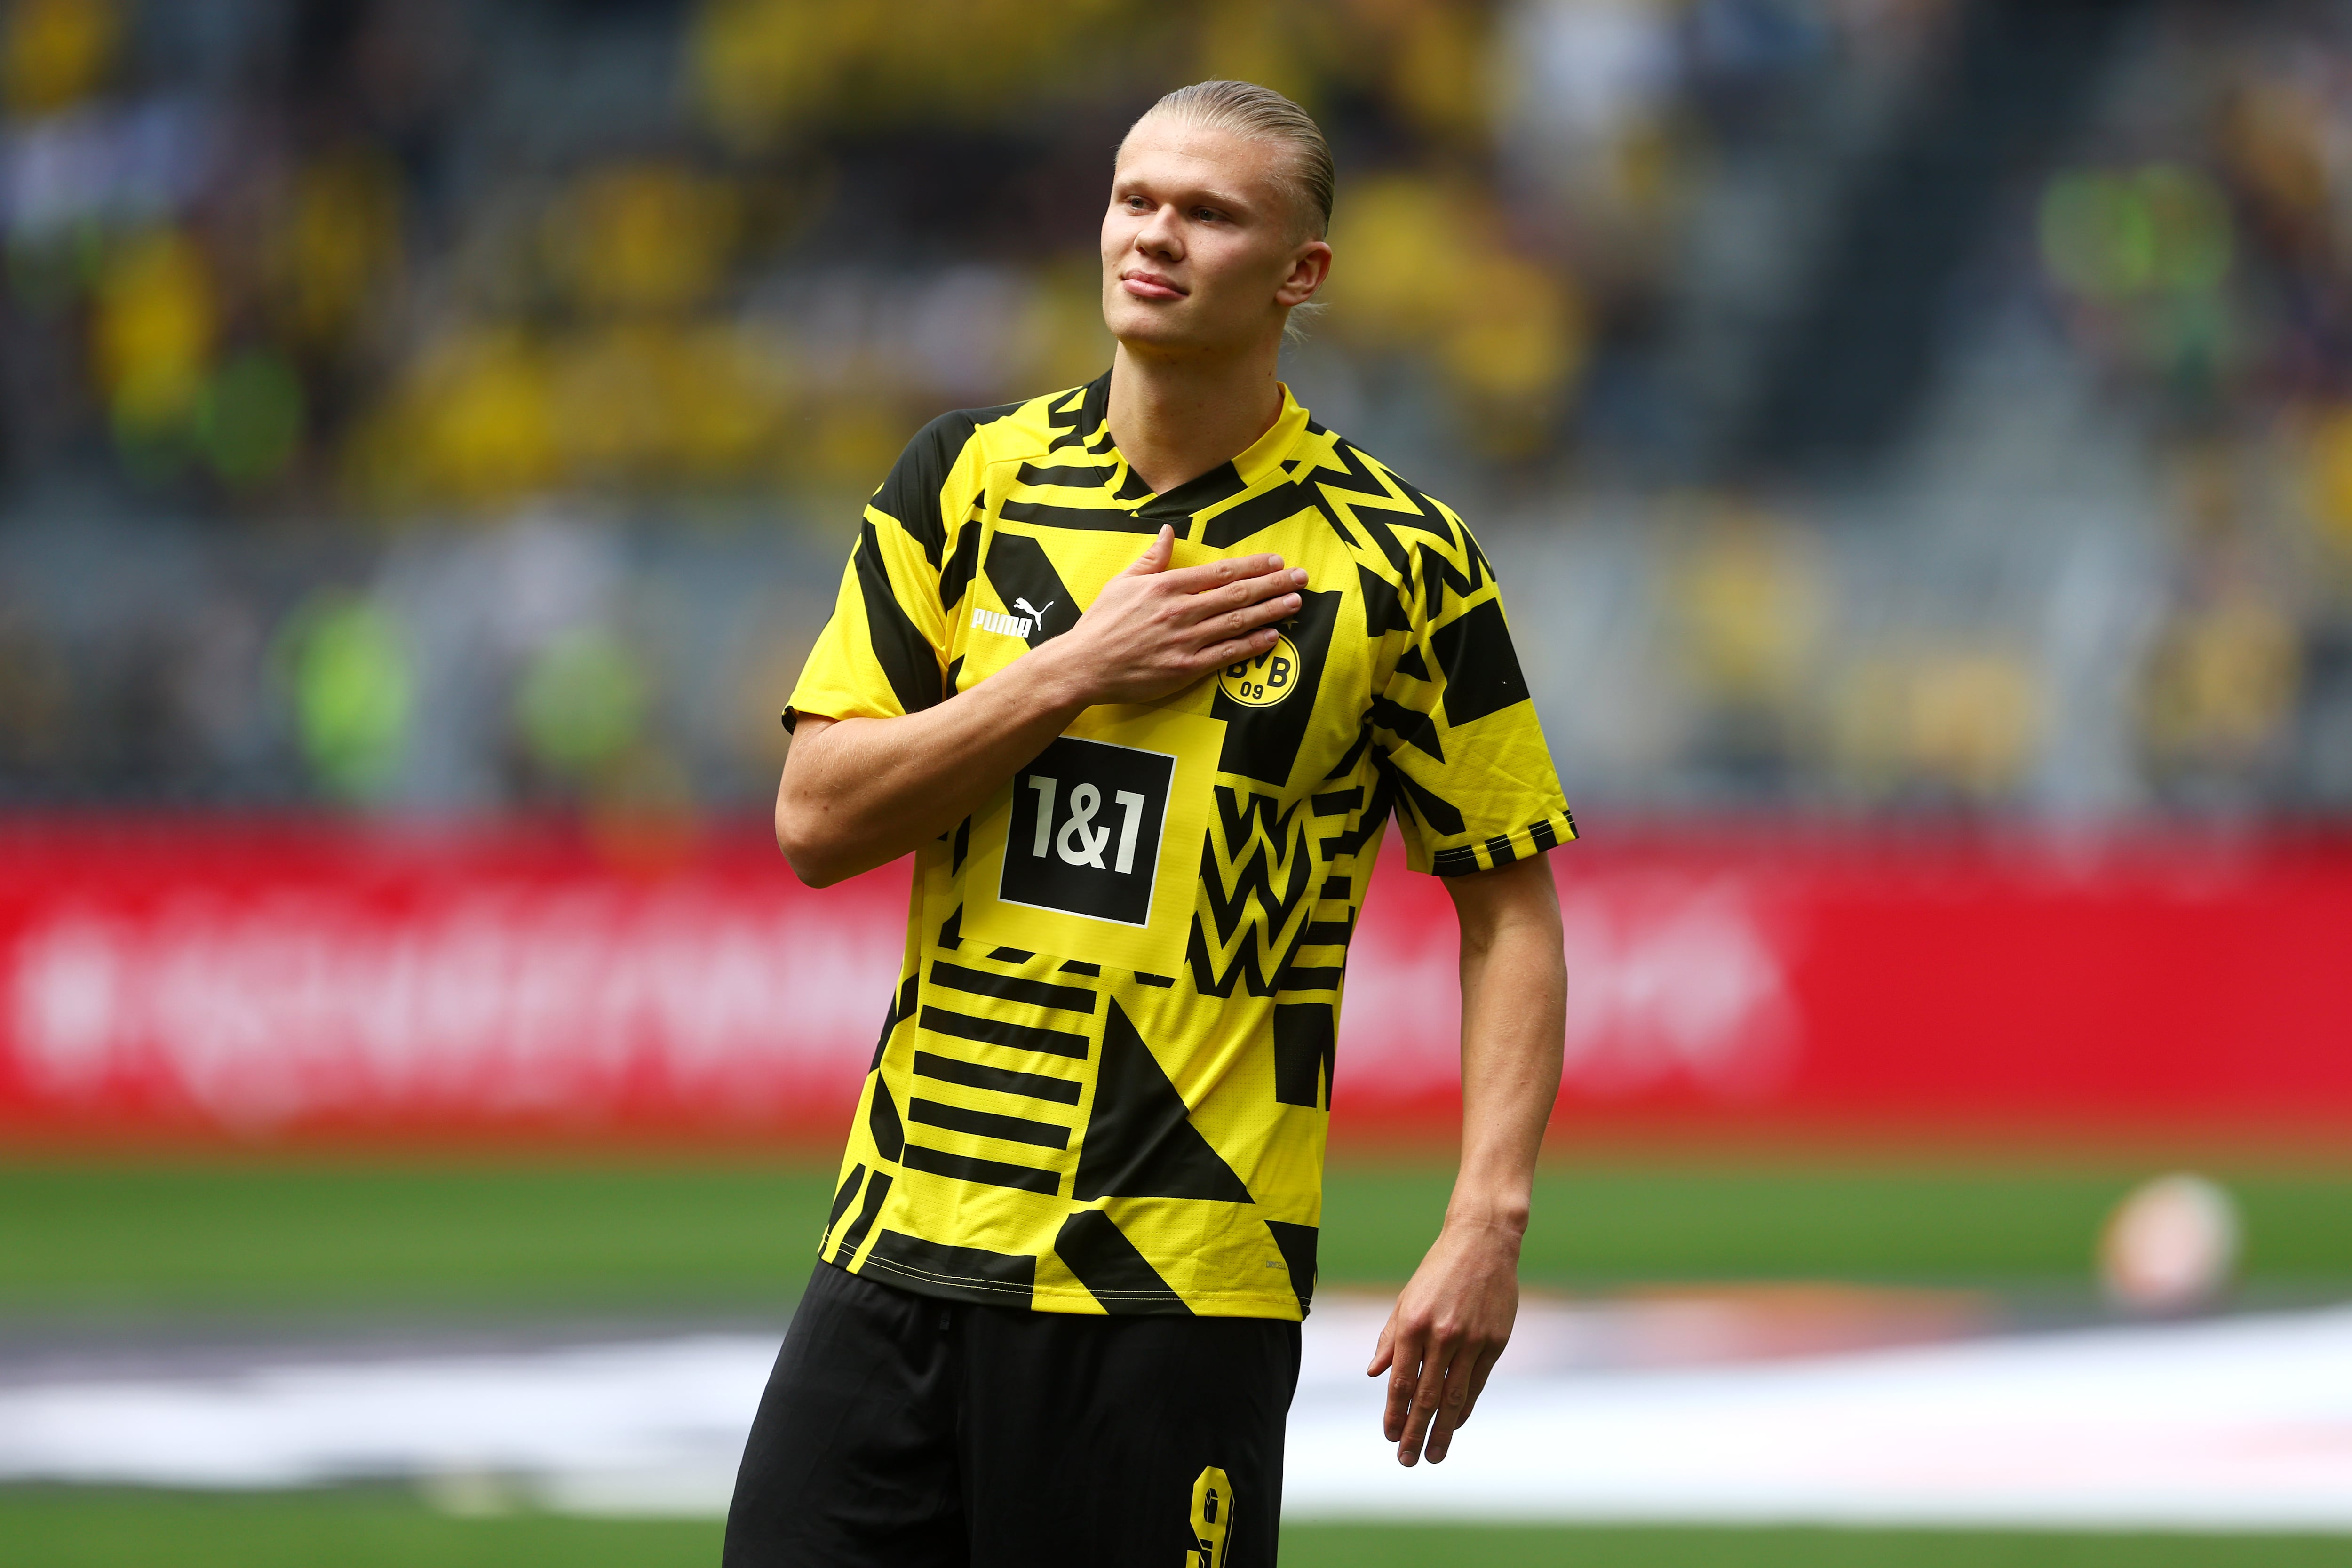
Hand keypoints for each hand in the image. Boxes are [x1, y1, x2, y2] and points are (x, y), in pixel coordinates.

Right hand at [1042, 526, 1305, 705]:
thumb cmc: (1101, 623)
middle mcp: (1181, 610)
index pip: (1220, 571)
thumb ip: (1151, 558)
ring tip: (1295, 603)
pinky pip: (1226, 655)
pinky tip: (1272, 637)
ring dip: (1271, 611)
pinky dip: (1251, 645)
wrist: (1082, 665)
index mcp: (1167, 586)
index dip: (1253, 566)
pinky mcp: (1185, 668)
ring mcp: (1185, 640)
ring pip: (1237, 622)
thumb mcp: (1122, 581)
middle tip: (1301, 578)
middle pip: (1237, 594)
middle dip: (1274, 584)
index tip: (1276, 561)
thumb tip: (1167, 530)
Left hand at [1367, 1216, 1521, 1465]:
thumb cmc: (1438, 1271)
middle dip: (1415, 1432)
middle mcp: (1441, 1335)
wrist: (1483, 1242)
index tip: (1390, 1437)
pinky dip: (1464, 1407)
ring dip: (1442, 1430)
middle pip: (1426, 1396)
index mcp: (1414, 1324)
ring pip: (1453, 1397)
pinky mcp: (1494, 1342)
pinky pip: (1476, 1384)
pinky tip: (1455, 1424)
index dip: (1394, 1413)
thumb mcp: (1407, 1299)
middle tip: (1407, 1461)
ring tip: (1434, 1455)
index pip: (1401, 1381)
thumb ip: (1390, 1338)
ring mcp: (1470, 1340)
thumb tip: (1373, 1374)